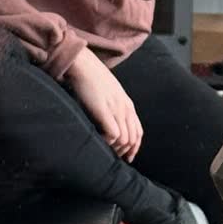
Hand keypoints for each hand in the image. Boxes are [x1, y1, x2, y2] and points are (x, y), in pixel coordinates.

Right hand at [64, 47, 142, 161]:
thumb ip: (114, 107)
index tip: (127, 158)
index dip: (134, 148)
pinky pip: (114, 134)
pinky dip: (108, 142)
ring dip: (115, 149)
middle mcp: (125, 108)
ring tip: (104, 150)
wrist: (83, 65)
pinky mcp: (104, 111)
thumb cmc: (92, 79)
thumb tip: (110, 123)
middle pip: (133, 138)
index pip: (138, 132)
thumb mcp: (109, 94)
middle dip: (125, 152)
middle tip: (113, 158)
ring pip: (125, 139)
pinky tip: (99, 141)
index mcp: (128, 105)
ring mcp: (116, 109)